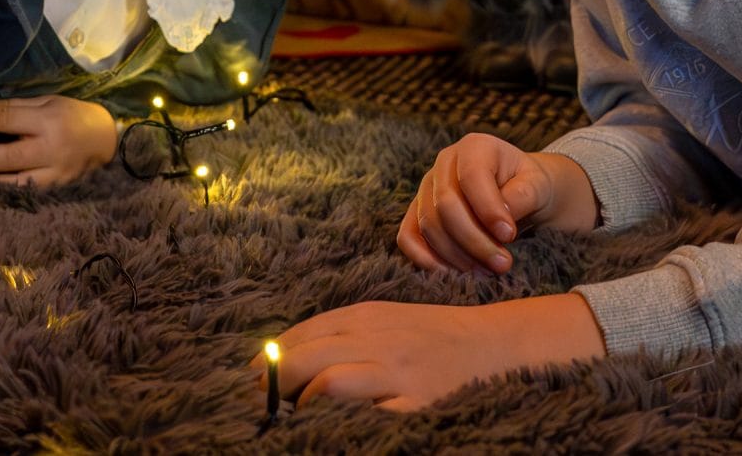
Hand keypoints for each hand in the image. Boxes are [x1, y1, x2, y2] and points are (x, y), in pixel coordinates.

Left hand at [0, 94, 117, 187]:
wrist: (108, 140)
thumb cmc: (73, 115)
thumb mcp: (46, 102)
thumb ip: (11, 106)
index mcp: (49, 119)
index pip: (7, 119)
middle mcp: (52, 147)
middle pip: (9, 154)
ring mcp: (55, 172)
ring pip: (16, 180)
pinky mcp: (57, 189)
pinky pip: (27, 193)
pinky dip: (5, 193)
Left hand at [253, 295, 604, 411]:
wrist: (492, 346)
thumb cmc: (432, 339)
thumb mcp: (386, 324)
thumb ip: (345, 336)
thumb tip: (292, 359)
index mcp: (363, 316)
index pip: (299, 334)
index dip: (268, 359)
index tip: (249, 380)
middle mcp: (372, 338)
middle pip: (301, 356)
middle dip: (273, 382)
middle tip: (263, 406)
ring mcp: (392, 370)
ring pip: (325, 380)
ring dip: (298, 402)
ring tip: (290, 419)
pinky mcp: (411, 401)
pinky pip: (360, 407)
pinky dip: (334, 414)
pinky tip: (326, 424)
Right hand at [397, 133, 597, 273]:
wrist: (519, 192)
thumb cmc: (528, 186)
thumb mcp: (538, 184)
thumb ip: (524, 195)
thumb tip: (503, 219)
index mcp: (474, 147)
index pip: (471, 177)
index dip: (487, 209)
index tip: (509, 236)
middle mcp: (444, 163)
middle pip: (445, 205)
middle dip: (474, 240)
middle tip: (503, 264)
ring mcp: (427, 187)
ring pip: (429, 224)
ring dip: (456, 255)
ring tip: (488, 271)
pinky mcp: (418, 212)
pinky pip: (408, 236)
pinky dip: (424, 258)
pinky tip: (451, 275)